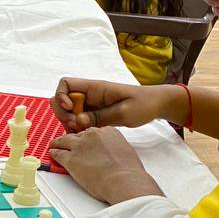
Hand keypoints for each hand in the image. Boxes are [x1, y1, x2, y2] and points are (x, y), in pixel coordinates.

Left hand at [48, 127, 161, 205]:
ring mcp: (79, 146)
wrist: (123, 181)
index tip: (85, 143)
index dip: (87, 140)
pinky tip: (52, 154)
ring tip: (54, 145)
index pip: (92, 132)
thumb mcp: (125, 151)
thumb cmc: (128, 171)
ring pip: (64, 141)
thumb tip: (111, 153)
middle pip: (78, 135)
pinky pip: (58, 154)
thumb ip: (114, 147)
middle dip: (73, 141)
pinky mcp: (70, 159)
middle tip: (69, 144)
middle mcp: (92, 135)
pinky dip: (54, 154)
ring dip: (58, 144)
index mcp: (107, 131)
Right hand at [51, 77, 184, 131]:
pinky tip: (86, 133)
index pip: (66, 84)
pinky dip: (78, 126)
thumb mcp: (123, 113)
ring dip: (70, 121)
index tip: (71, 110)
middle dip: (64, 113)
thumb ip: (100, 117)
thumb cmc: (143, 104)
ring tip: (81, 132)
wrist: (156, 105)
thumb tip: (78, 121)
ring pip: (69, 110)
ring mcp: (92, 103)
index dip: (62, 96)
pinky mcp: (96, 112)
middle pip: (63, 98)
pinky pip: (80, 118)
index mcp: (95, 88)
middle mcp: (90, 94)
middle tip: (75, 126)